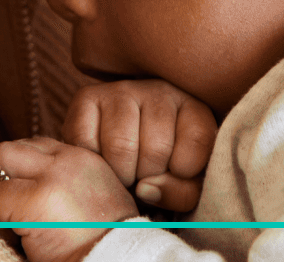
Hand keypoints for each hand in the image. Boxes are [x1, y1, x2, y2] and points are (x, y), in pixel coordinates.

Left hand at [0, 137, 136, 261]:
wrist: (118, 260)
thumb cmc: (102, 241)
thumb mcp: (93, 198)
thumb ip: (64, 180)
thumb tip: (24, 181)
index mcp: (85, 159)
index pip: (36, 146)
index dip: (21, 170)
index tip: (22, 195)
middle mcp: (70, 159)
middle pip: (13, 146)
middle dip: (1, 172)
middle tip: (7, 205)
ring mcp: (53, 175)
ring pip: (1, 159)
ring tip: (13, 218)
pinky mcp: (38, 198)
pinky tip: (20, 234)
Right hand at [61, 79, 216, 211]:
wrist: (121, 149)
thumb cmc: (162, 170)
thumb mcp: (187, 183)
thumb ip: (182, 193)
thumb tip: (145, 189)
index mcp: (193, 107)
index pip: (198, 142)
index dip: (183, 173)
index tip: (174, 175)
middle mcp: (159, 91)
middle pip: (156, 148)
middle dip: (148, 177)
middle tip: (144, 177)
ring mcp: (121, 90)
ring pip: (121, 146)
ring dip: (121, 174)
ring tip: (124, 173)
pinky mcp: (87, 97)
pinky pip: (86, 142)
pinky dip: (94, 163)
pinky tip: (103, 161)